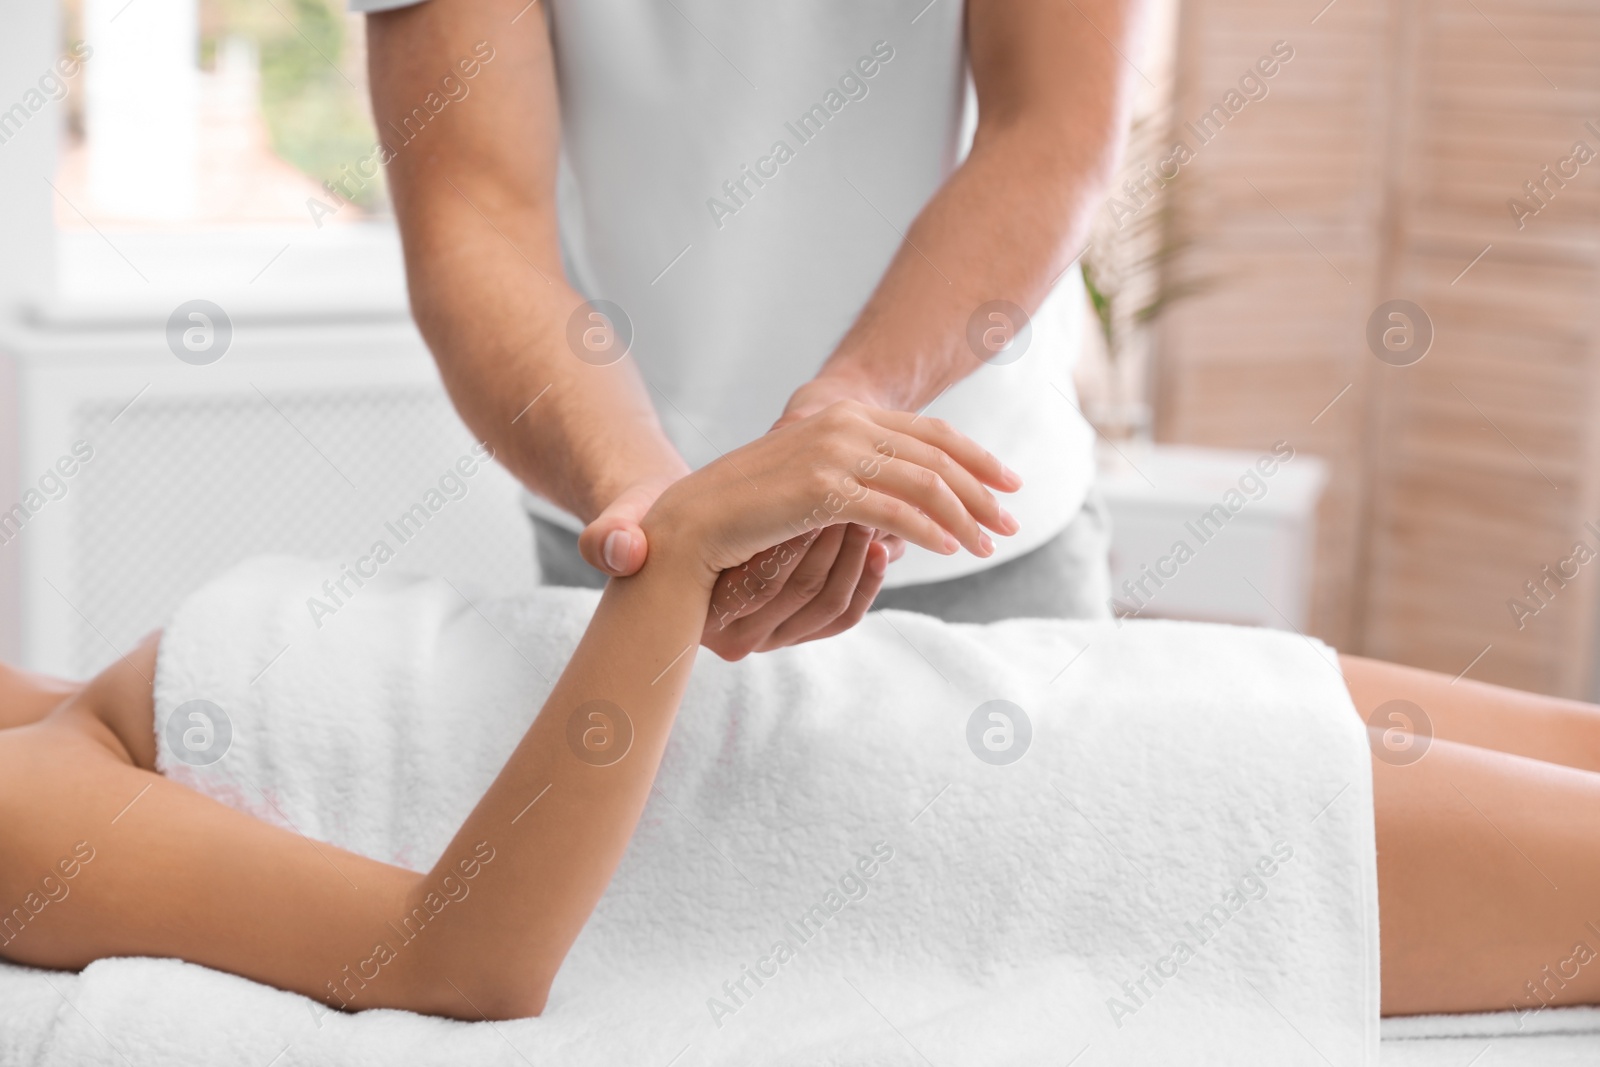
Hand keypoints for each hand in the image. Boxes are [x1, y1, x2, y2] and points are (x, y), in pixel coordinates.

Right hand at [578, 467, 891, 660]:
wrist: (670, 538)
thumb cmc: (648, 523)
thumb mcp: (623, 527)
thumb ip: (611, 538)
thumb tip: (619, 551)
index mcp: (699, 620)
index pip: (761, 584)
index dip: (796, 540)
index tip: (815, 496)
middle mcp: (735, 642)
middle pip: (806, 595)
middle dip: (838, 543)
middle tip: (858, 496)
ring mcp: (770, 642)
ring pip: (831, 605)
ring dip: (856, 554)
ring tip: (869, 510)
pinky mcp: (799, 633)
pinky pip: (842, 617)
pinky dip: (867, 579)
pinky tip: (880, 543)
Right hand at [644, 400, 1021, 607]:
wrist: (691, 520)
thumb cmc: (749, 512)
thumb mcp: (812, 483)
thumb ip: (857, 481)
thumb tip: (902, 512)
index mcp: (846, 416)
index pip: (931, 432)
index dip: (977, 458)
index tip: (1008, 486)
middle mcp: (845, 424)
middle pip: (938, 455)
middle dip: (982, 491)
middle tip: (1011, 524)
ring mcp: (834, 452)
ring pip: (924, 483)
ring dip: (965, 516)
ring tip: (987, 546)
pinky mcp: (822, 489)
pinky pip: (893, 511)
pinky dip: (928, 531)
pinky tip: (948, 550)